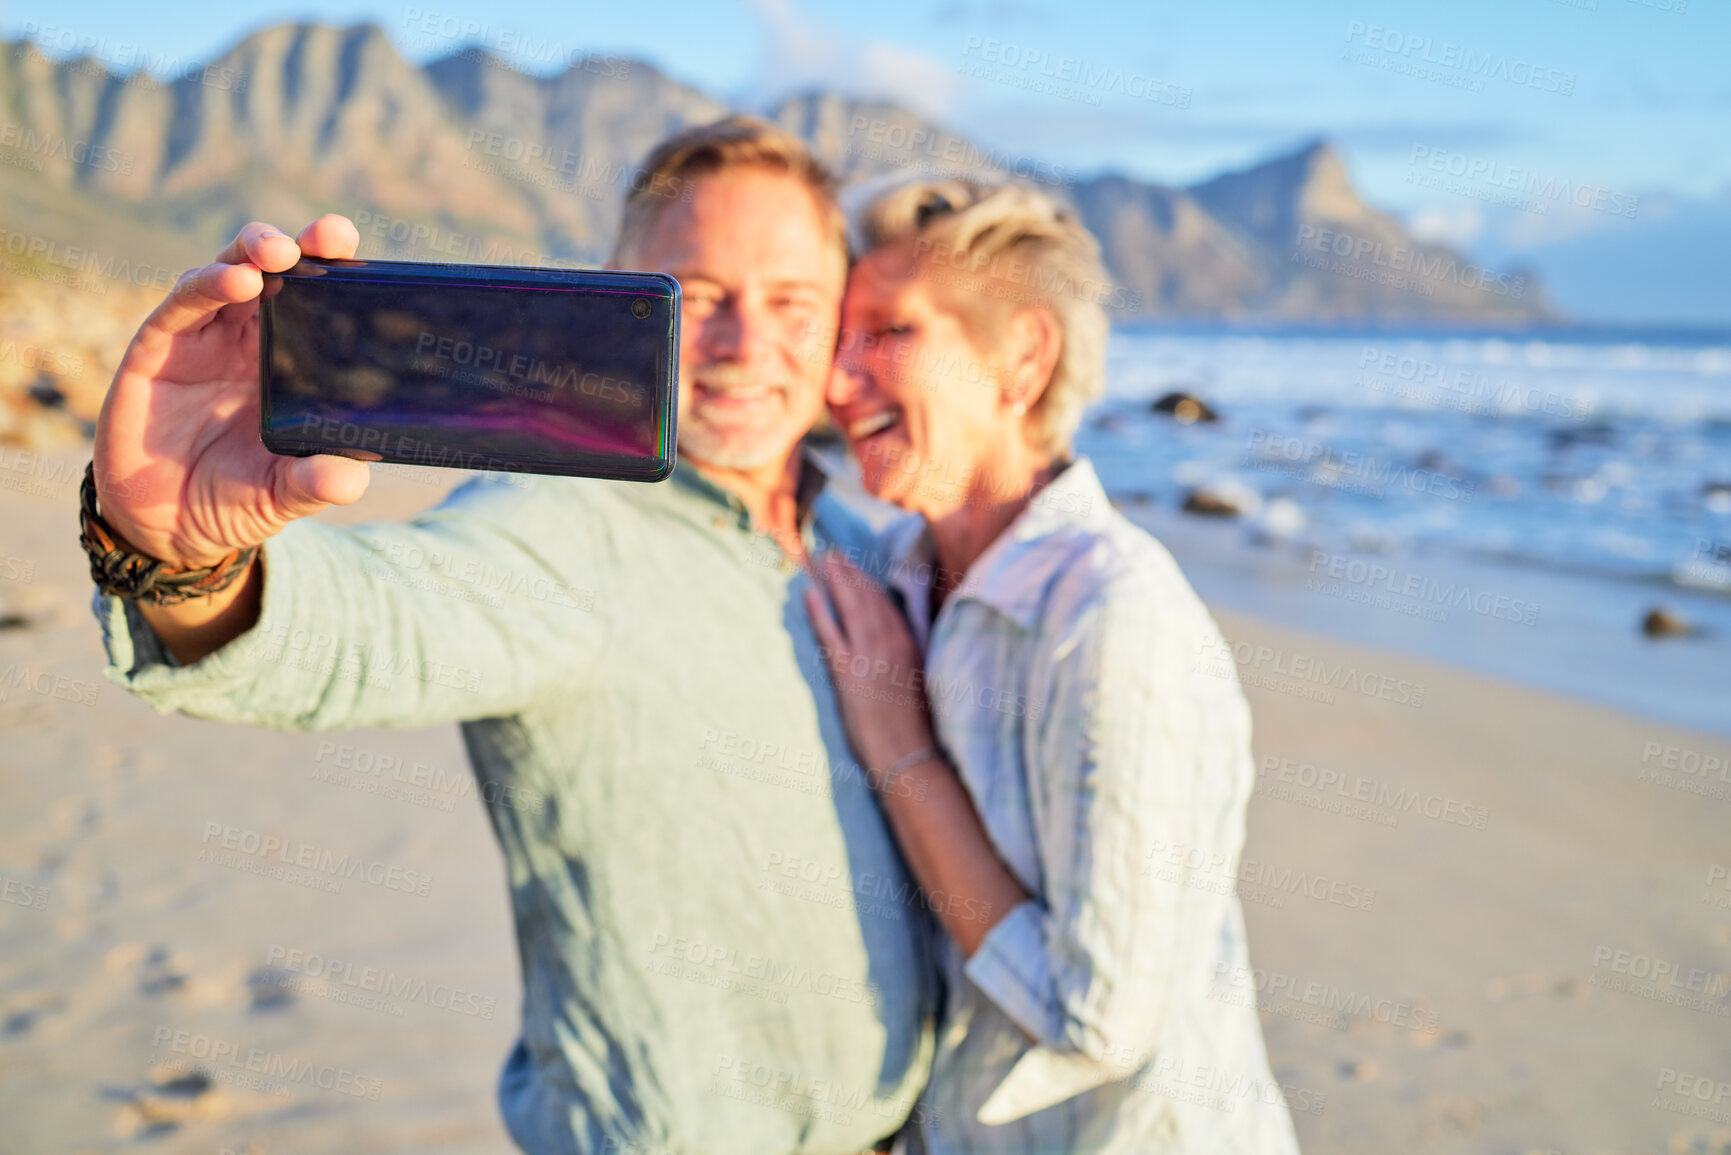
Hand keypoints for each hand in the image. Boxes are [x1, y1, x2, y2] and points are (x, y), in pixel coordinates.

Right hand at [92, 216, 369, 569]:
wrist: (166, 526)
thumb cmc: (236, 499)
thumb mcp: (283, 496)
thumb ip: (315, 484)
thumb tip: (351, 477)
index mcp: (293, 363)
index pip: (320, 305)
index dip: (340, 273)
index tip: (365, 255)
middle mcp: (250, 340)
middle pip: (278, 273)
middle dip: (303, 245)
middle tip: (330, 235)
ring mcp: (204, 339)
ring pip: (229, 272)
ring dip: (254, 253)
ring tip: (279, 251)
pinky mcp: (159, 348)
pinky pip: (184, 304)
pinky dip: (208, 285)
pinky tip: (236, 279)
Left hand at [803, 551, 935, 783]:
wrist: (908, 754)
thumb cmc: (917, 729)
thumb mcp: (920, 684)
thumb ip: (908, 660)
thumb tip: (897, 651)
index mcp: (910, 645)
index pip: (886, 604)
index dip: (868, 583)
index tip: (855, 566)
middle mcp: (890, 642)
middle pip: (867, 597)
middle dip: (848, 572)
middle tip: (831, 551)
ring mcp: (869, 654)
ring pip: (850, 606)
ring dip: (834, 579)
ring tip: (820, 559)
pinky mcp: (848, 670)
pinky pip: (830, 632)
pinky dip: (819, 610)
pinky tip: (808, 592)